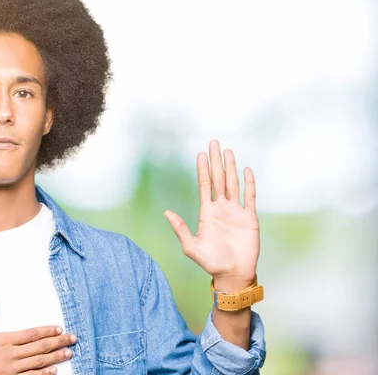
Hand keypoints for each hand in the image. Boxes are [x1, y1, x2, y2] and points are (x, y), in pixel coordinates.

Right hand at [0, 298, 75, 374]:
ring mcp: (10, 370)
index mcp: (2, 340)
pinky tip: (54, 372)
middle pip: (39, 347)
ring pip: (38, 362)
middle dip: (58, 342)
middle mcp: (10, 355)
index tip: (59, 328)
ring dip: (55, 357)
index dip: (46, 331)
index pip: (30, 334)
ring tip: (68, 353)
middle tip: (73, 339)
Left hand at [164, 139, 259, 291]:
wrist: (232, 274)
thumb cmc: (210, 262)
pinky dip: (249, 183)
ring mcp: (236, 211)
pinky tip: (247, 170)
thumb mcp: (191, 246)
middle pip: (218, 179)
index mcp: (207, 212)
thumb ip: (180, 228)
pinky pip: (250, 196)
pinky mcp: (249, 218)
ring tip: (228, 151)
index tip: (200, 153)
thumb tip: (166, 212)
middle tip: (214, 142)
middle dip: (216, 161)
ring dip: (231, 167)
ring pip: (233, 184)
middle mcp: (221, 208)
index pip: (204, 185)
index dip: (202, 169)